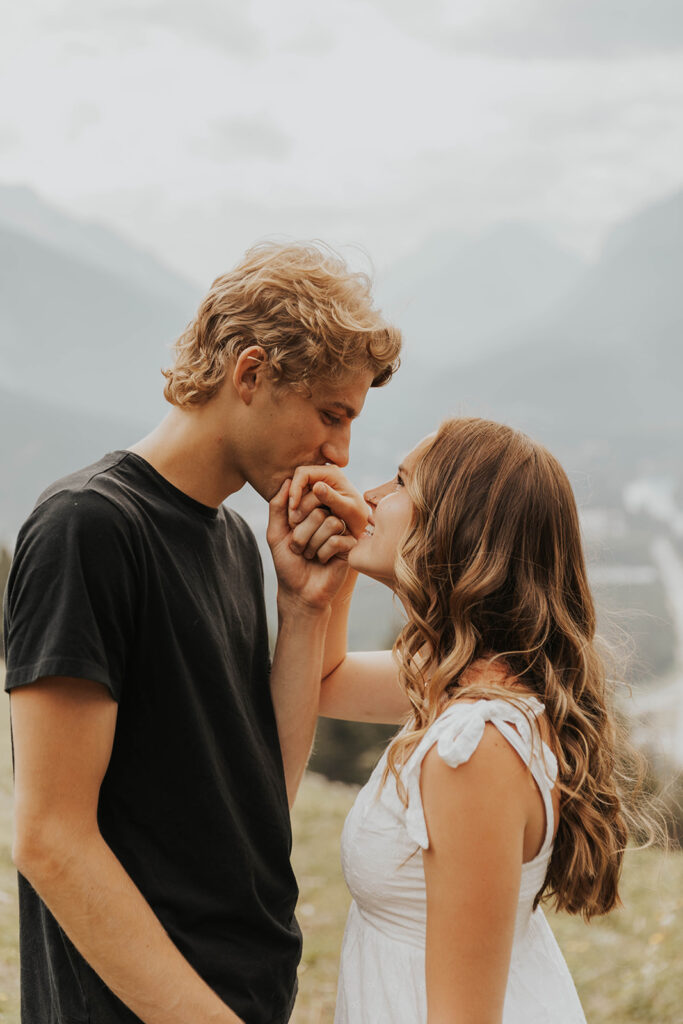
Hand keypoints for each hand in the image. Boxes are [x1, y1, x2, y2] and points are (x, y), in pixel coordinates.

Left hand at [267, 480, 353, 611]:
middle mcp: (329, 517)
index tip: (289, 533)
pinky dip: (323, 554)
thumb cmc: (288, 562)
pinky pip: (337, 540)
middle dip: (302, 534)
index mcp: (312, 511)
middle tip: (298, 548)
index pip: (308, 497)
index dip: (294, 516)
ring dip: (312, 544)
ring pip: (330, 523)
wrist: (299, 592)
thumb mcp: (275, 532)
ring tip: (310, 555)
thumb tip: (287, 480)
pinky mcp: (351, 546)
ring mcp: (341, 530)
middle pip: (319, 510)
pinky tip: (322, 561)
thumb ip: (277, 506)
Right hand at [288, 465, 369, 538]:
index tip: (293, 506)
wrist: (361, 525)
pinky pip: (300, 499)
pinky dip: (299, 510)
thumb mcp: (347, 509)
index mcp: (332, 473)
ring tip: (298, 523)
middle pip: (298, 482)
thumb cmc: (357, 517)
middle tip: (294, 519)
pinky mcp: (315, 494)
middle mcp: (323, 475)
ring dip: (295, 507)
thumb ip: (332, 498)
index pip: (303, 473)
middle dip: (294, 500)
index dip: (295, 488)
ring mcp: (318, 484)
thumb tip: (316, 486)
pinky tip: (302, 523)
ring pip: (297, 492)